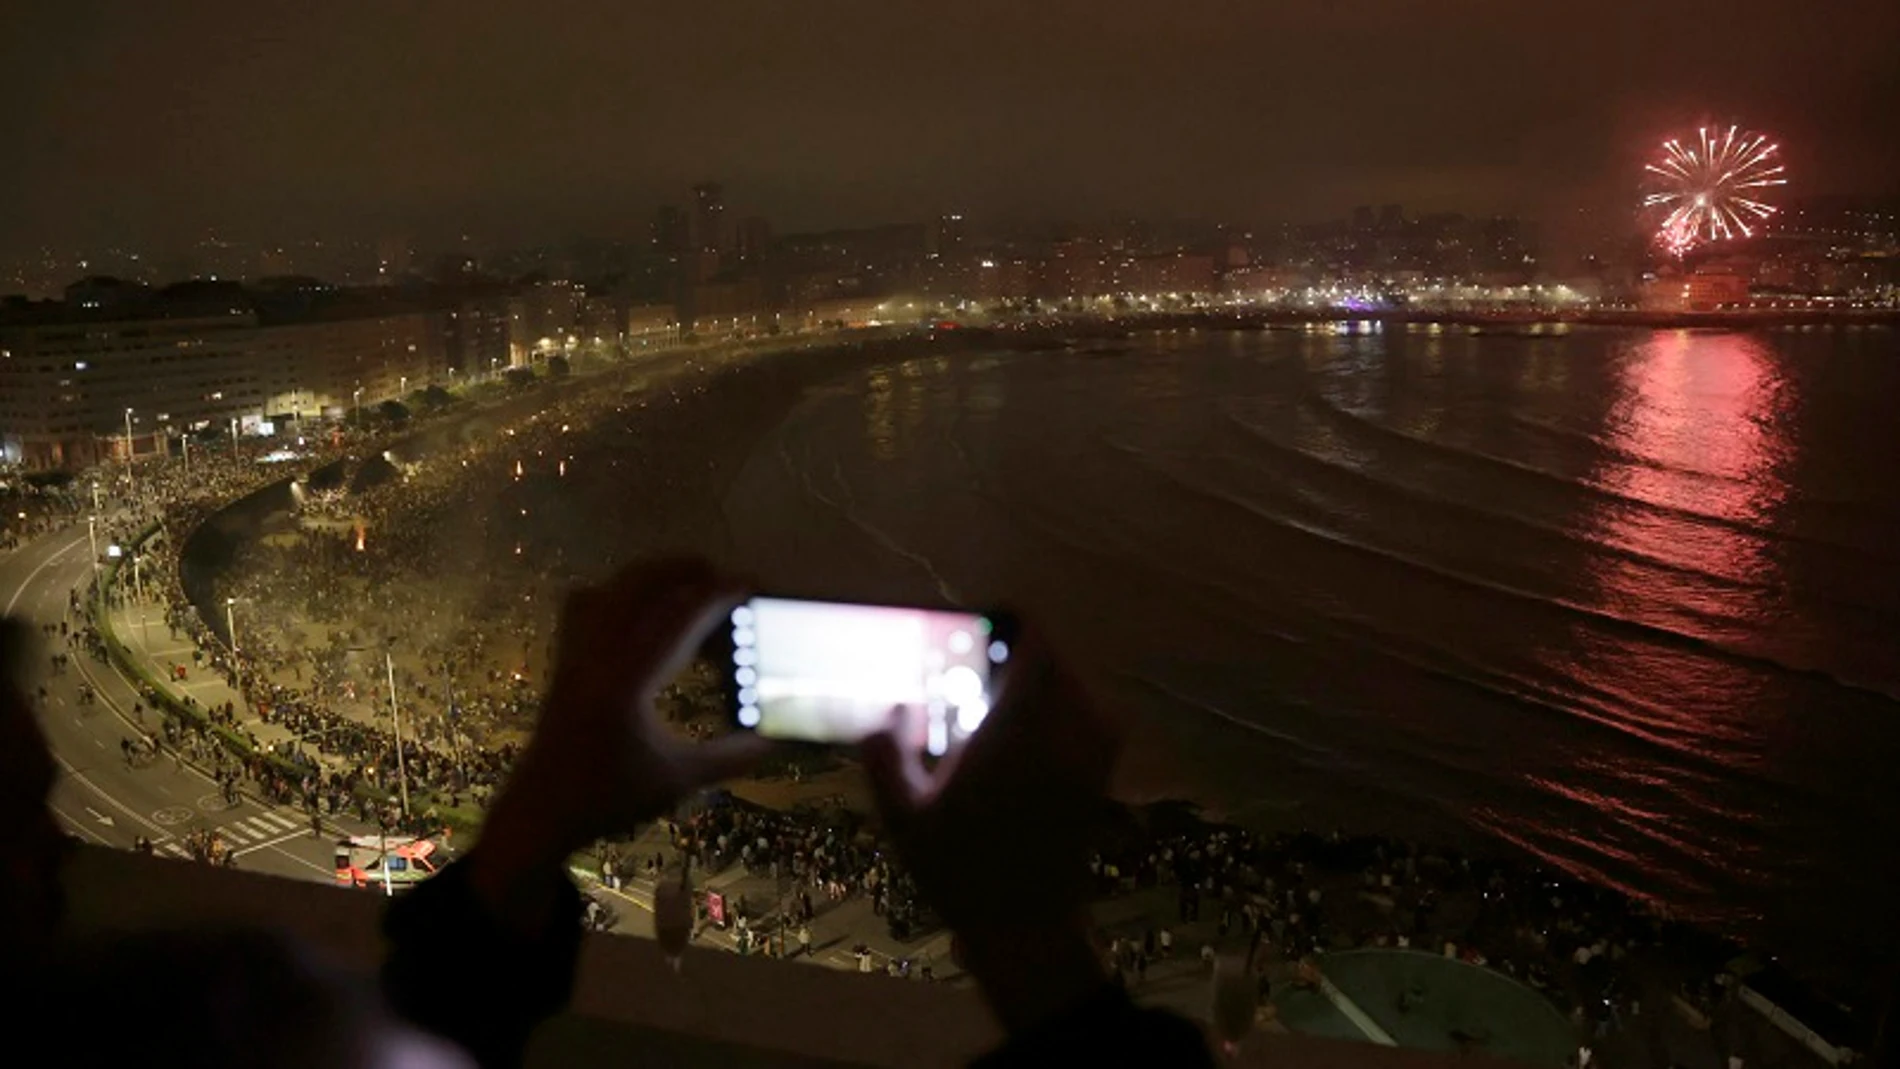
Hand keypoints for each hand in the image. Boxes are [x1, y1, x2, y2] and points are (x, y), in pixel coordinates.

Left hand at [473, 559, 765, 905]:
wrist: (541, 811)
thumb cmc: (611, 798)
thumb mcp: (680, 779)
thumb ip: (733, 755)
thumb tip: (780, 737)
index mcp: (628, 682)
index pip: (679, 618)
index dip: (719, 595)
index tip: (752, 583)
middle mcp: (597, 655)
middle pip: (642, 585)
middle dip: (688, 573)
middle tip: (726, 584)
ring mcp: (575, 652)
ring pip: (612, 588)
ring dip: (654, 579)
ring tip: (690, 589)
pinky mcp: (564, 657)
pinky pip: (586, 604)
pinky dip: (618, 594)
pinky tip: (641, 612)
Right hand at [860, 633, 1119, 1030]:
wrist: (1026, 927)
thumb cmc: (959, 872)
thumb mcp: (903, 816)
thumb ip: (887, 752)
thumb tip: (894, 706)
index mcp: (1019, 732)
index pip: (1033, 642)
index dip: (1006, 620)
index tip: (971, 623)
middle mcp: (1066, 732)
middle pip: (1053, 657)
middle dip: (1013, 651)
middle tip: (970, 663)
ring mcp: (1091, 753)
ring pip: (1072, 683)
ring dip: (1036, 680)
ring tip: (992, 698)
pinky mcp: (1100, 772)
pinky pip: (1087, 714)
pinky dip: (1057, 707)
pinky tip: (1018, 733)